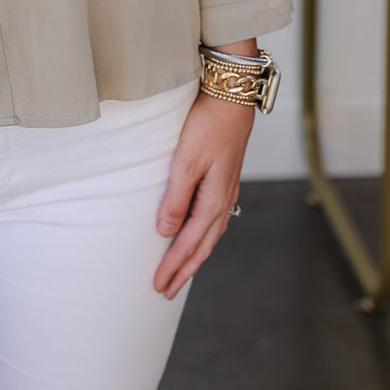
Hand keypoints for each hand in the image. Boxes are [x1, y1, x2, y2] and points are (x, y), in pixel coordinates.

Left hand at [153, 89, 253, 298]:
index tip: (158, 286)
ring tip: (180, 273)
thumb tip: (165, 231)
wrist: (231, 97)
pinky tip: (196, 235)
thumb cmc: (206, 125)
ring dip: (193, 256)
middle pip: (201, 246)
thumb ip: (176, 198)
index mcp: (213, 200)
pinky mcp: (224, 180)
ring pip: (209, 235)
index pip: (189, 243)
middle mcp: (223, 201)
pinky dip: (202, 236)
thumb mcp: (186, 161)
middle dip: (184, 270)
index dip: (174, 266)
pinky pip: (212, 220)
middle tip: (165, 292)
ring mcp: (226, 191)